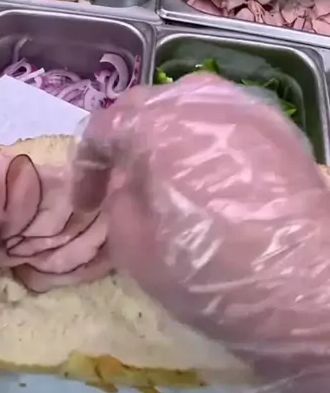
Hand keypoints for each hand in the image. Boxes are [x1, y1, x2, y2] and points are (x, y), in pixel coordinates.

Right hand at [71, 73, 329, 392]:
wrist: (307, 291)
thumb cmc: (211, 274)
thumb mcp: (135, 250)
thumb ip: (117, 200)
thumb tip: (126, 180)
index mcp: (159, 125)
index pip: (106, 127)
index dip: (86, 164)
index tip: (85, 201)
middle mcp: (202, 101)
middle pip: (148, 106)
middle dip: (126, 140)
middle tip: (120, 180)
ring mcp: (247, 109)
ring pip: (190, 104)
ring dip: (166, 133)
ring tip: (165, 172)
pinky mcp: (280, 129)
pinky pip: (226, 119)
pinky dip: (206, 139)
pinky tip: (209, 175)